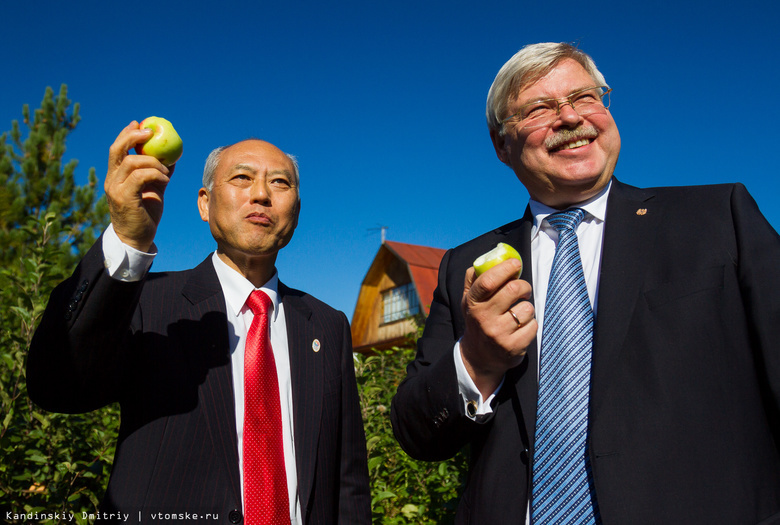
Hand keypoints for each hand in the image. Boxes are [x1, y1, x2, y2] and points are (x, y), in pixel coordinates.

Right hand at [104, 122, 175, 251]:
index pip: (117, 149)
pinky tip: (164, 178)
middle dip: (132, 137)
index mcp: (115, 176)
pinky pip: (140, 177)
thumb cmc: (145, 214)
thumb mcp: (153, 189)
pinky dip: (155, 173)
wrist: (136, 238)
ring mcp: (116, 189)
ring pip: (132, 163)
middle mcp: (112, 180)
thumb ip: (158, 173)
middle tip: (150, 132)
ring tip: (165, 170)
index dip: (126, 134)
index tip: (139, 123)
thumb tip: (171, 157)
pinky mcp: (124, 198)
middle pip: (117, 150)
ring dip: (153, 161)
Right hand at [460, 257, 536, 397]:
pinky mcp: (513, 347)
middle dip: (523, 286)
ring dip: (527, 308)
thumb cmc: (479, 320)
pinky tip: (521, 328)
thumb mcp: (469, 300)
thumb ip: (475, 278)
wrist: (479, 357)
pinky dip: (531, 324)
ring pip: (527, 308)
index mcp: (473, 302)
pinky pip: (533, 325)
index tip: (516, 264)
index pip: (487, 281)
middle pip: (512, 290)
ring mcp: (498, 334)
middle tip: (523, 289)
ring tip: (519, 314)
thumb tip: (489, 257)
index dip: (505, 268)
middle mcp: (483, 318)